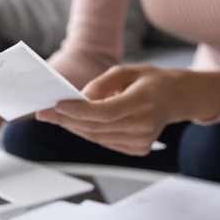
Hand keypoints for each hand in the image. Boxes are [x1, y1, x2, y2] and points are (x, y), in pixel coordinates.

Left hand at [35, 64, 219, 155]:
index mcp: (144, 100)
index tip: (56, 105)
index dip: (78, 111)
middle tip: (44, 113)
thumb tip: (80, 98)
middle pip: (96, 127)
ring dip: (74, 127)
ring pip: (97, 137)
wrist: (176, 98)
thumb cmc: (149, 81)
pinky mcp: (139, 149)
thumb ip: (103, 83)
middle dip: (67, 120)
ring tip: (56, 117)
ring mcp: (143, 140)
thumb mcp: (128, 70)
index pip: (105, 111)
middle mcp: (145, 124)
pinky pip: (106, 142)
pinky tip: (77, 124)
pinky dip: (89, 133)